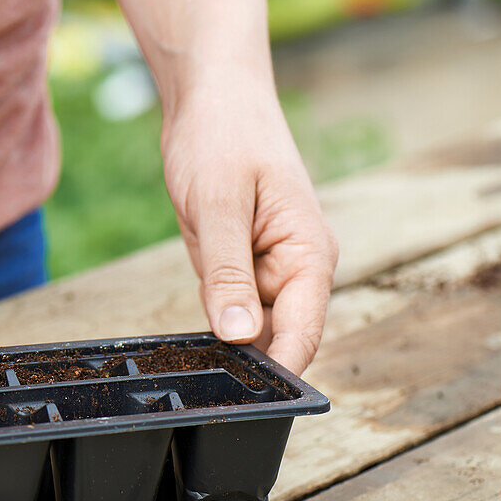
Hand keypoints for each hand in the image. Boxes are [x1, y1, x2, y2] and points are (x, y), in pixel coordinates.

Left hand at [161, 80, 338, 374]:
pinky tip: (191, 335)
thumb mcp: (219, 206)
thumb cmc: (224, 136)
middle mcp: (296, 268)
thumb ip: (229, 273)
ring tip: (195, 365)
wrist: (211, 96)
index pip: (304, 333)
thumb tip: (241, 336)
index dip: (281, 373)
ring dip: (228, 344)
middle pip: (280, 338)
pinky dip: (214, 319)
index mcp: (309, 255)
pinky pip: (230, 306)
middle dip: (249, 365)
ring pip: (252, 328)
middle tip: (208, 391)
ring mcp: (267, 268)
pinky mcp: (239, 263)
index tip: (252, 404)